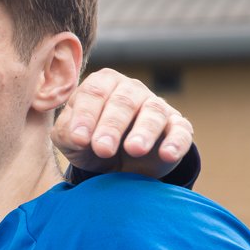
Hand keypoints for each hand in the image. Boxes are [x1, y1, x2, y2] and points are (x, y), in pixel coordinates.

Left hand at [54, 68, 192, 176]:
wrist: (117, 164)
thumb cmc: (90, 143)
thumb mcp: (71, 139)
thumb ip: (68, 132)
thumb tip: (77, 135)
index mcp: (103, 84)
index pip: (94, 93)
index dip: (86, 115)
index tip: (79, 139)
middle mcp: (131, 90)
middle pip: (123, 101)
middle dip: (112, 126)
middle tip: (103, 149)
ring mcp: (156, 106)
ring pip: (154, 112)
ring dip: (144, 130)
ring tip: (135, 149)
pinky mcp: (177, 127)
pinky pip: (181, 130)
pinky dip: (176, 141)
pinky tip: (167, 154)